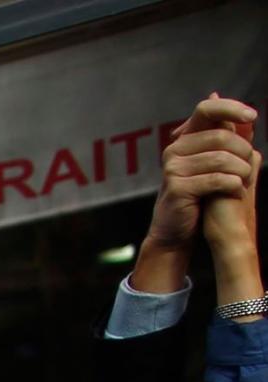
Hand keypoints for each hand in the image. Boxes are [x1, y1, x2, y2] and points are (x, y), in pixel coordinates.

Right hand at [133, 96, 259, 292]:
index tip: (253, 117)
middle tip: (250, 168)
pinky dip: (234, 185)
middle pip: (221, 136)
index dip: (231, 108)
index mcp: (184, 140)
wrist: (177, 231)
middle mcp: (174, 151)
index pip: (207, 109)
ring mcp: (173, 169)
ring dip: (242, 171)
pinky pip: (217, 179)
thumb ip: (223, 136)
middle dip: (244, 151)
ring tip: (245, 181)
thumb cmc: (198, 196)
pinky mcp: (177, 188)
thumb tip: (231, 107)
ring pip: (222, 159)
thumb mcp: (213, 162)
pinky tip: (236, 192)